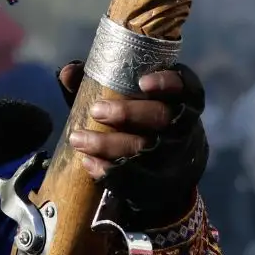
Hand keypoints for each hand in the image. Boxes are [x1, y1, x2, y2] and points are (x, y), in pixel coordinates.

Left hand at [59, 61, 208, 222]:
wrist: (161, 178)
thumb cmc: (139, 126)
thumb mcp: (124, 102)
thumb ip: (98, 84)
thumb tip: (68, 72)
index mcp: (182, 101)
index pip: (186, 87)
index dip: (167, 83)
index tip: (142, 83)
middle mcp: (183, 128)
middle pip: (162, 117)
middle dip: (128, 113)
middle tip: (96, 111)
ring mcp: (174, 158)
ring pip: (146, 149)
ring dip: (109, 144)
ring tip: (78, 139)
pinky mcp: (160, 183)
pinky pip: (135, 179)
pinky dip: (108, 170)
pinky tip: (88, 163)